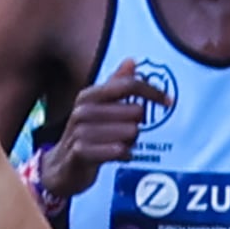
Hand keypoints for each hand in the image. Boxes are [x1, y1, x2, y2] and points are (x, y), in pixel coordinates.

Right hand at [39, 63, 166, 206]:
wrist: (60, 167)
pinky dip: (124, 155)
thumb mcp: (98, 107)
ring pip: (129, 132)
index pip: (128, 85)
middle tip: (125, 133)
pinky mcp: (81, 153)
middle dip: (137, 124)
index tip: (169, 102)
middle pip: (134, 111)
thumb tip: (131, 60)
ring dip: (131, 142)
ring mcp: (79, 132)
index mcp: (88, 96)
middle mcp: (82, 111)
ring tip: (119, 145)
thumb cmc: (85, 135)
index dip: (152, 92)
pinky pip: (118, 150)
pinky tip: (119, 156)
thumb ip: (116, 85)